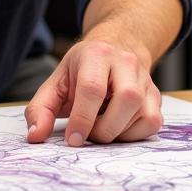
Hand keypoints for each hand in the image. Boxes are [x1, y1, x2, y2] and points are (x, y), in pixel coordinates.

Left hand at [25, 36, 162, 146]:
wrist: (114, 50)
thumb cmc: (81, 71)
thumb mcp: (56, 83)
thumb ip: (41, 109)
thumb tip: (36, 136)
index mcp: (96, 54)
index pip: (93, 88)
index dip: (82, 119)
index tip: (73, 140)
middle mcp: (125, 62)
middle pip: (127, 98)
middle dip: (105, 128)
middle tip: (90, 134)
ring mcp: (144, 78)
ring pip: (144, 113)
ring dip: (120, 132)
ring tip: (102, 126)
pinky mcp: (155, 94)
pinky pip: (153, 122)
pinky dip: (135, 134)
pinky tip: (119, 126)